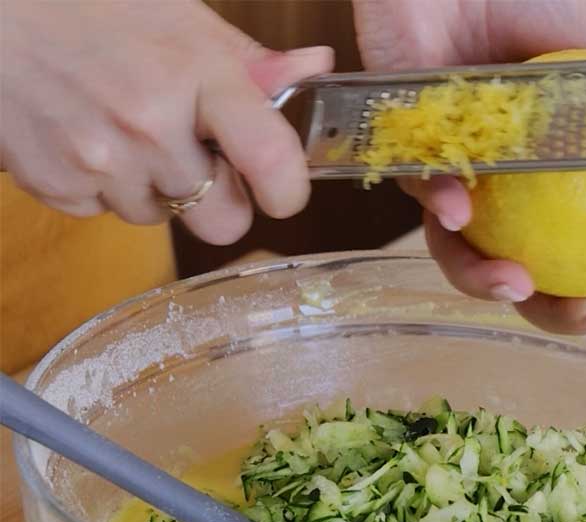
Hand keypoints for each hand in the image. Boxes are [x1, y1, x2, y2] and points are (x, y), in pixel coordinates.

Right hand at [1, 0, 332, 243]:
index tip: (284, 192)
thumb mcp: (177, 16)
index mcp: (196, 75)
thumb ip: (248, 60)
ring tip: (123, 128)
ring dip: (154, 186)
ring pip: (163, 219)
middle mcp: (150, 126)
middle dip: (218, 201)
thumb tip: (314, 69)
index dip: (288, 191)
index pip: (271, 160)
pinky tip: (88, 137)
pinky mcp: (58, 186)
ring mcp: (100, 162)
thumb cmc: (87, 4)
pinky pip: (108, 213)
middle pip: (223, 223)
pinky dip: (106, 186)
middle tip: (195, 160)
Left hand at [354, 0, 585, 333]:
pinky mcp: (403, 158)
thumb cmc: (530, 0)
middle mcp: (498, 192)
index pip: (573, 255)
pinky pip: (418, 193)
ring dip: (487, 282)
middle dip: (553, 312)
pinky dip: (440, 205)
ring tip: (523, 286)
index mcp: (546, 182)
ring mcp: (450, 180)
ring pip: (459, 255)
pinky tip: (463, 211)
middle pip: (519, 278)